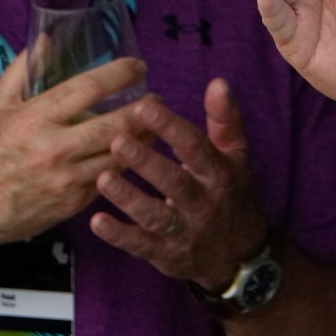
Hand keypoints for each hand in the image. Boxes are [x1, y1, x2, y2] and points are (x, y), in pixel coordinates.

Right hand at [0, 53, 151, 260]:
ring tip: (153, 127)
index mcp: (34, 118)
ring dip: (143, 141)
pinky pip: (107, 182)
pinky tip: (132, 157)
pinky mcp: (70, 206)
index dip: (120, 73)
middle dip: (146, 111)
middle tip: (157, 100)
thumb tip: (47, 39)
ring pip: (120, 157)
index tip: (138, 67)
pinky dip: (122, 168)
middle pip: (117, 125)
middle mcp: (53, 149)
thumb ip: (24, 70)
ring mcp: (64, 181)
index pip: (89, 88)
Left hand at [89, 78, 271, 292]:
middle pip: (174, 182)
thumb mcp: (236, 155)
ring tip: (103, 178)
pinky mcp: (166, 254)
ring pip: (156, 215)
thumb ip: (224, 119)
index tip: (144, 106)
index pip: (195, 147)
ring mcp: (184, 231)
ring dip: (129, 198)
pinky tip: (97, 221)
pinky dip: (119, 236)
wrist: (239, 253)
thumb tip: (218, 82)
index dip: (171, 127)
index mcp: (218, 173)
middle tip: (117, 140)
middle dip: (146, 162)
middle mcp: (203, 202)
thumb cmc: (230, 192)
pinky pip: (141, 246)